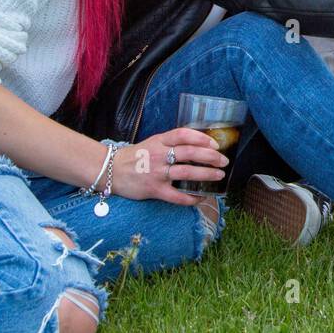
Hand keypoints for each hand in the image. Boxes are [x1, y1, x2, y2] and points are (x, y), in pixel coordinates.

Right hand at [111, 128, 229, 205]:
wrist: (109, 171)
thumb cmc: (135, 156)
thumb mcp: (152, 142)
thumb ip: (170, 143)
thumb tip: (197, 144)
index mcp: (159, 141)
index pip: (183, 134)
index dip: (201, 137)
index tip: (215, 143)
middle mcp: (159, 155)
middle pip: (189, 152)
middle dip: (210, 156)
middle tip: (224, 161)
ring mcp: (156, 173)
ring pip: (186, 172)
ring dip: (206, 174)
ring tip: (219, 176)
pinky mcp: (154, 190)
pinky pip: (177, 196)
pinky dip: (191, 197)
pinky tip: (201, 197)